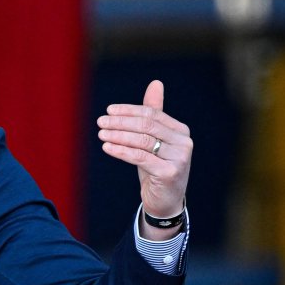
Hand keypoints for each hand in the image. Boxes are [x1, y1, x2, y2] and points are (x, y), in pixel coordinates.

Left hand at [96, 80, 191, 234]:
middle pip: (147, 125)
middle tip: (100, 122)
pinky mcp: (169, 173)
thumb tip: (156, 83)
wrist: (165, 201)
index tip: (109, 111)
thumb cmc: (157, 167)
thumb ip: (154, 114)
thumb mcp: (154, 140)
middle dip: (121, 122)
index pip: (152, 114)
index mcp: (180, 131)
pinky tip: (107, 148)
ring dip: (118, 136)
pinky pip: (140, 158)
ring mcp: (179, 158)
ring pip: (142, 141)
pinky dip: (121, 151)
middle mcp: (184, 142)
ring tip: (101, 134)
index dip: (129, 111)